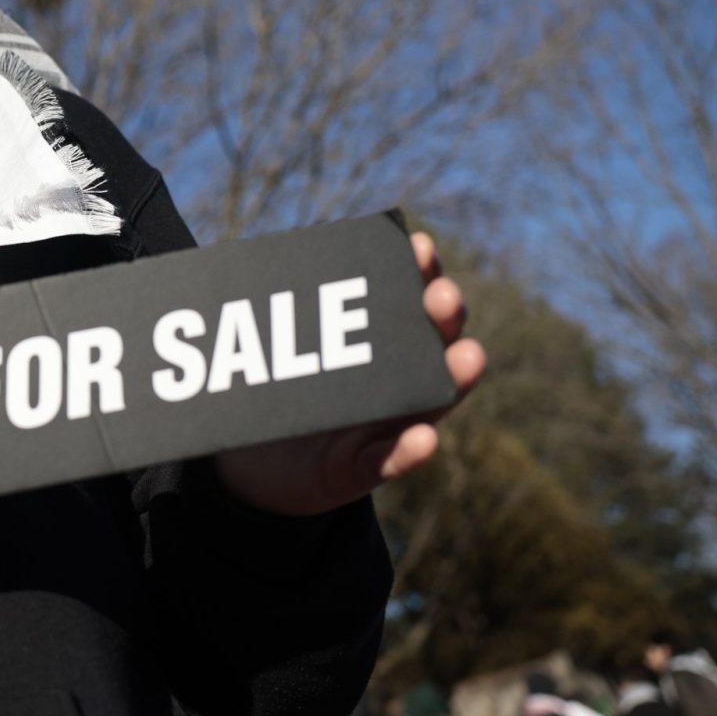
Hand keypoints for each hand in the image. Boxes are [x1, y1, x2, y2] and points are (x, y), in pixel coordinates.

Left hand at [213, 231, 483, 515]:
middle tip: (442, 297)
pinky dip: (408, 452)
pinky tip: (424, 438)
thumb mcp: (273, 351)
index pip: (406, 300)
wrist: (251, 470)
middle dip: (444, 315)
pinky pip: (389, 462)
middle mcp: (393, 383)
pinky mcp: (362, 471)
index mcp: (375, 345)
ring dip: (454, 377)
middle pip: (434, 343)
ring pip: (432, 401)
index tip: (419, 245)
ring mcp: (385, 427)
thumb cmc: (274, 397)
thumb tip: (250, 258)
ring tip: (466, 356)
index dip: (418, 272)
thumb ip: (274, 315)